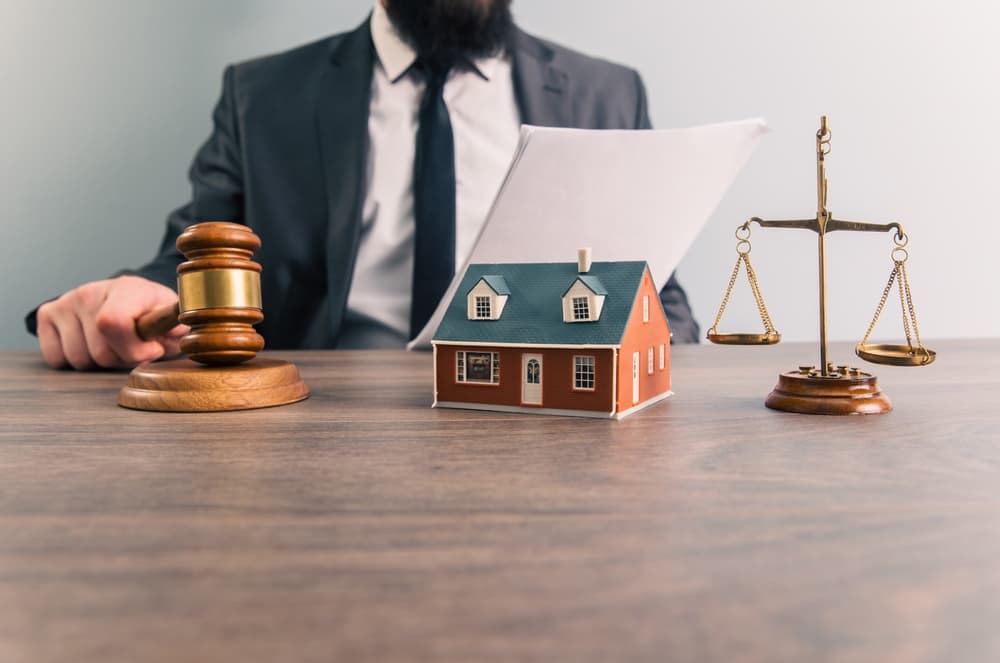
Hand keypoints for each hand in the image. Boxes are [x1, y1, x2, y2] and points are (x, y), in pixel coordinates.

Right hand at [36, 275, 187, 369]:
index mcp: (126, 289)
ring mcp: (66, 302)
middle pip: (100, 352)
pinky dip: (74, 362)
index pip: (113, 323)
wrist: (130, 299)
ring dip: (99, 363)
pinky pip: (57, 359)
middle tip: (133, 348)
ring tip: (113, 345)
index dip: (134, 349)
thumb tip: (174, 332)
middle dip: (122, 360)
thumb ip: (175, 329)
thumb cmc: (153, 314)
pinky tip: (91, 345)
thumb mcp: (171, 321)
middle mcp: (90, 292)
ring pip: (79, 360)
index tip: (152, 349)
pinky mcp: (47, 315)